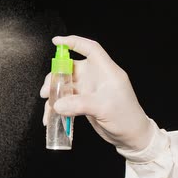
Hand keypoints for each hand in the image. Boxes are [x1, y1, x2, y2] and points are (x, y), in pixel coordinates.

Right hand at [40, 35, 153, 151]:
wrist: (131, 136)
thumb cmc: (126, 117)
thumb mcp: (103, 108)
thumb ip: (79, 104)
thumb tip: (57, 105)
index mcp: (106, 71)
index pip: (90, 49)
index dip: (74, 42)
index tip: (56, 41)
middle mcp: (96, 77)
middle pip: (71, 68)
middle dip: (55, 77)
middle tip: (46, 91)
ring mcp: (89, 90)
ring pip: (65, 85)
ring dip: (54, 93)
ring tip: (48, 106)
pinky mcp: (84, 102)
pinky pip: (66, 100)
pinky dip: (57, 107)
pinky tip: (51, 116)